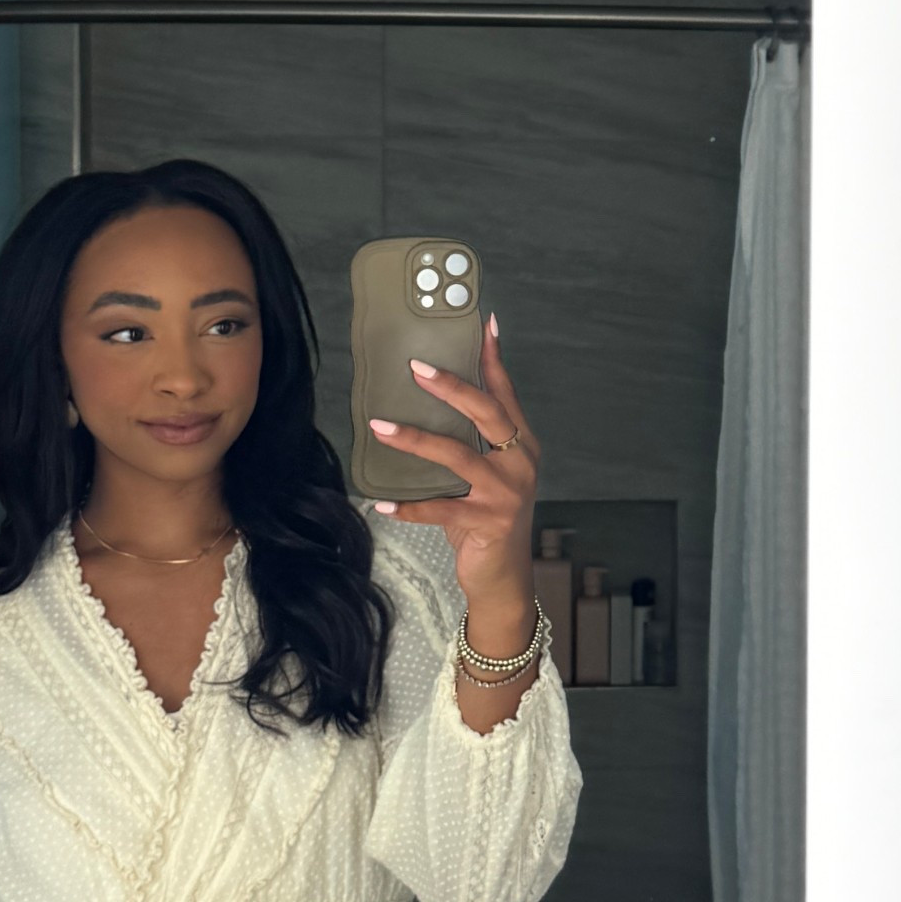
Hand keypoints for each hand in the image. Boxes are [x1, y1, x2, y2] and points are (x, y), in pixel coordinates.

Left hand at [367, 312, 539, 608]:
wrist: (504, 577)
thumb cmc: (489, 520)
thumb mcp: (488, 475)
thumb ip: (472, 441)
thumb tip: (430, 404)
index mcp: (521, 445)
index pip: (504, 394)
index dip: (493, 359)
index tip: (483, 324)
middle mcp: (519, 463)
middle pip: (485, 413)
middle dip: (451, 386)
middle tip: (416, 367)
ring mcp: (505, 493)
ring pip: (457, 455)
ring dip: (414, 439)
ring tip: (379, 426)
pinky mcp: (487, 522)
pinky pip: (440, 508)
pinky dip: (408, 507)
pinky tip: (381, 502)